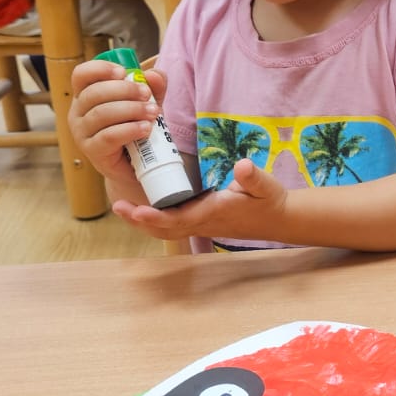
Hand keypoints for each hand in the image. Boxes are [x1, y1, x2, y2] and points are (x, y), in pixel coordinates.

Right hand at [68, 58, 165, 185]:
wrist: (139, 165)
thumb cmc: (137, 129)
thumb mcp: (147, 103)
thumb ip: (153, 87)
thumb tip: (152, 75)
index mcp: (86, 94)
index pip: (81, 75)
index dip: (99, 69)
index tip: (123, 72)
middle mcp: (78, 112)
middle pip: (94, 93)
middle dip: (124, 90)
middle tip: (147, 94)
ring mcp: (82, 133)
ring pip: (102, 114)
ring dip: (131, 109)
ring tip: (153, 112)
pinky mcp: (92, 151)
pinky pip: (108, 136)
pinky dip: (129, 130)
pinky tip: (146, 128)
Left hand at [112, 159, 288, 241]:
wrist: (277, 219)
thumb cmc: (269, 200)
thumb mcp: (266, 185)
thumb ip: (253, 177)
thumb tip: (242, 166)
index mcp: (214, 212)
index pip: (180, 219)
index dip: (156, 217)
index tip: (137, 210)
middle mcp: (202, 222)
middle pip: (164, 228)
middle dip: (139, 221)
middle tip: (117, 207)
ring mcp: (199, 224)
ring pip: (165, 229)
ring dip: (142, 222)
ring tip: (121, 208)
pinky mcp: (199, 221)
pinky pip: (170, 225)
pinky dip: (152, 220)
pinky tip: (139, 208)